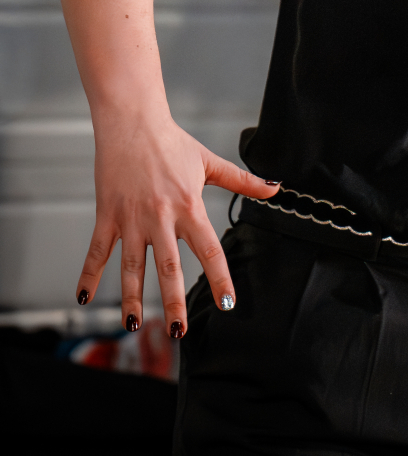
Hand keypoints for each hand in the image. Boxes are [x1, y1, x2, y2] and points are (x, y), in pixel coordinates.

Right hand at [76, 109, 277, 337]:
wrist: (133, 122)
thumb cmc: (172, 142)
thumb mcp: (210, 162)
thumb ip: (243, 180)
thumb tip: (275, 186)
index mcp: (189, 207)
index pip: (209, 250)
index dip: (220, 279)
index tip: (228, 303)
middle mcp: (160, 217)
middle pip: (169, 268)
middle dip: (173, 303)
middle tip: (178, 332)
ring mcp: (131, 219)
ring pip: (132, 266)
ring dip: (132, 297)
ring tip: (134, 325)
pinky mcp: (107, 215)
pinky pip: (97, 251)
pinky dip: (88, 275)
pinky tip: (85, 298)